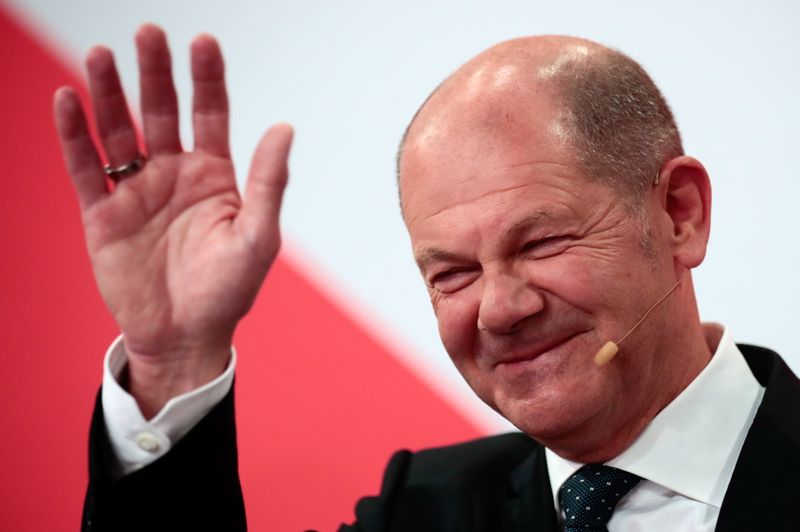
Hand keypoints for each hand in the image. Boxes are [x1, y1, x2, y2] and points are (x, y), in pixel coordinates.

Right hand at [53, 24, 292, 416]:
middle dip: (155, 73)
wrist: (185, 335)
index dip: (207, 78)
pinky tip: (67, 99)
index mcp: (214, 176)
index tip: (203, 42)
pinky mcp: (103, 214)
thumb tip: (284, 126)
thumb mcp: (258, 235)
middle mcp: (174, 175)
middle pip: (162, 111)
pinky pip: (85, 168)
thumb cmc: (228, 290)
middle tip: (148, 34)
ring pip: (119, 131)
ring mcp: (137, 192)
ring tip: (101, 55)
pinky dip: (74, 136)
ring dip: (108, 93)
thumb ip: (268, 181)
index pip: (210, 113)